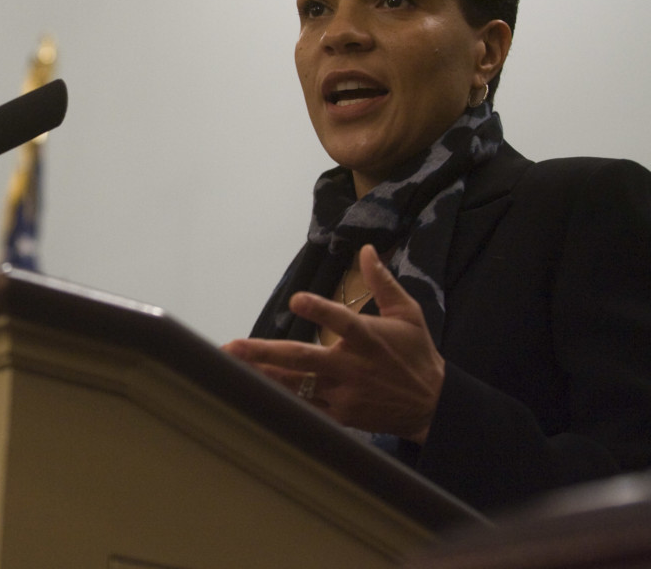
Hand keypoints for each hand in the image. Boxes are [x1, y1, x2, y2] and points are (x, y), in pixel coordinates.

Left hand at [222, 244, 444, 443]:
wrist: (432, 406)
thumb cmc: (416, 353)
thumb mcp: (408, 313)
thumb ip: (383, 282)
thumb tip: (367, 249)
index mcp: (369, 339)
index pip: (342, 321)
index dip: (320, 310)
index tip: (296, 299)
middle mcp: (352, 367)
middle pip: (303, 359)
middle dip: (265, 353)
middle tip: (234, 347)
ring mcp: (343, 394)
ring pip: (296, 385)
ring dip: (262, 376)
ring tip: (232, 368)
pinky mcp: (340, 415)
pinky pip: (304, 408)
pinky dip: (280, 401)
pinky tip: (254, 392)